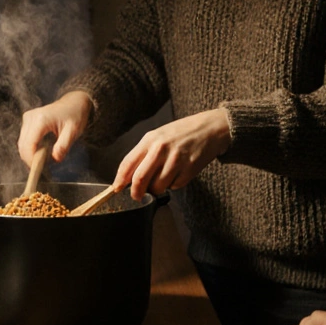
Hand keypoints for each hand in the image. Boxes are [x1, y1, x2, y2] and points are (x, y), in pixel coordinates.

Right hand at [18, 91, 92, 165]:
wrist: (74, 102)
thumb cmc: (75, 115)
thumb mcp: (73, 131)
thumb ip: (63, 145)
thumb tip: (54, 159)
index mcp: (41, 119)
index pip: (29, 144)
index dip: (31, 160)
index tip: (40, 170)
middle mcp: (31, 117)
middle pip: (23, 145)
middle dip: (30, 159)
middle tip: (44, 168)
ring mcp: (28, 118)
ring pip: (22, 143)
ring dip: (30, 154)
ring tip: (44, 160)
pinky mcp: (27, 120)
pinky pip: (24, 139)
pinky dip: (30, 148)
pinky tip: (41, 152)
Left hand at [114, 108, 231, 199]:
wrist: (209, 129)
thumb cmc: (180, 133)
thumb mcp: (158, 136)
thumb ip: (143, 154)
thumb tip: (128, 177)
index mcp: (150, 140)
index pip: (128, 163)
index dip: (119, 180)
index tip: (116, 189)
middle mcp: (161, 149)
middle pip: (140, 179)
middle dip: (136, 192)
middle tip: (137, 196)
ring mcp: (176, 159)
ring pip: (158, 187)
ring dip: (157, 189)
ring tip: (163, 178)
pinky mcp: (189, 169)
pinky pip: (174, 186)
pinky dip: (173, 185)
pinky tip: (178, 173)